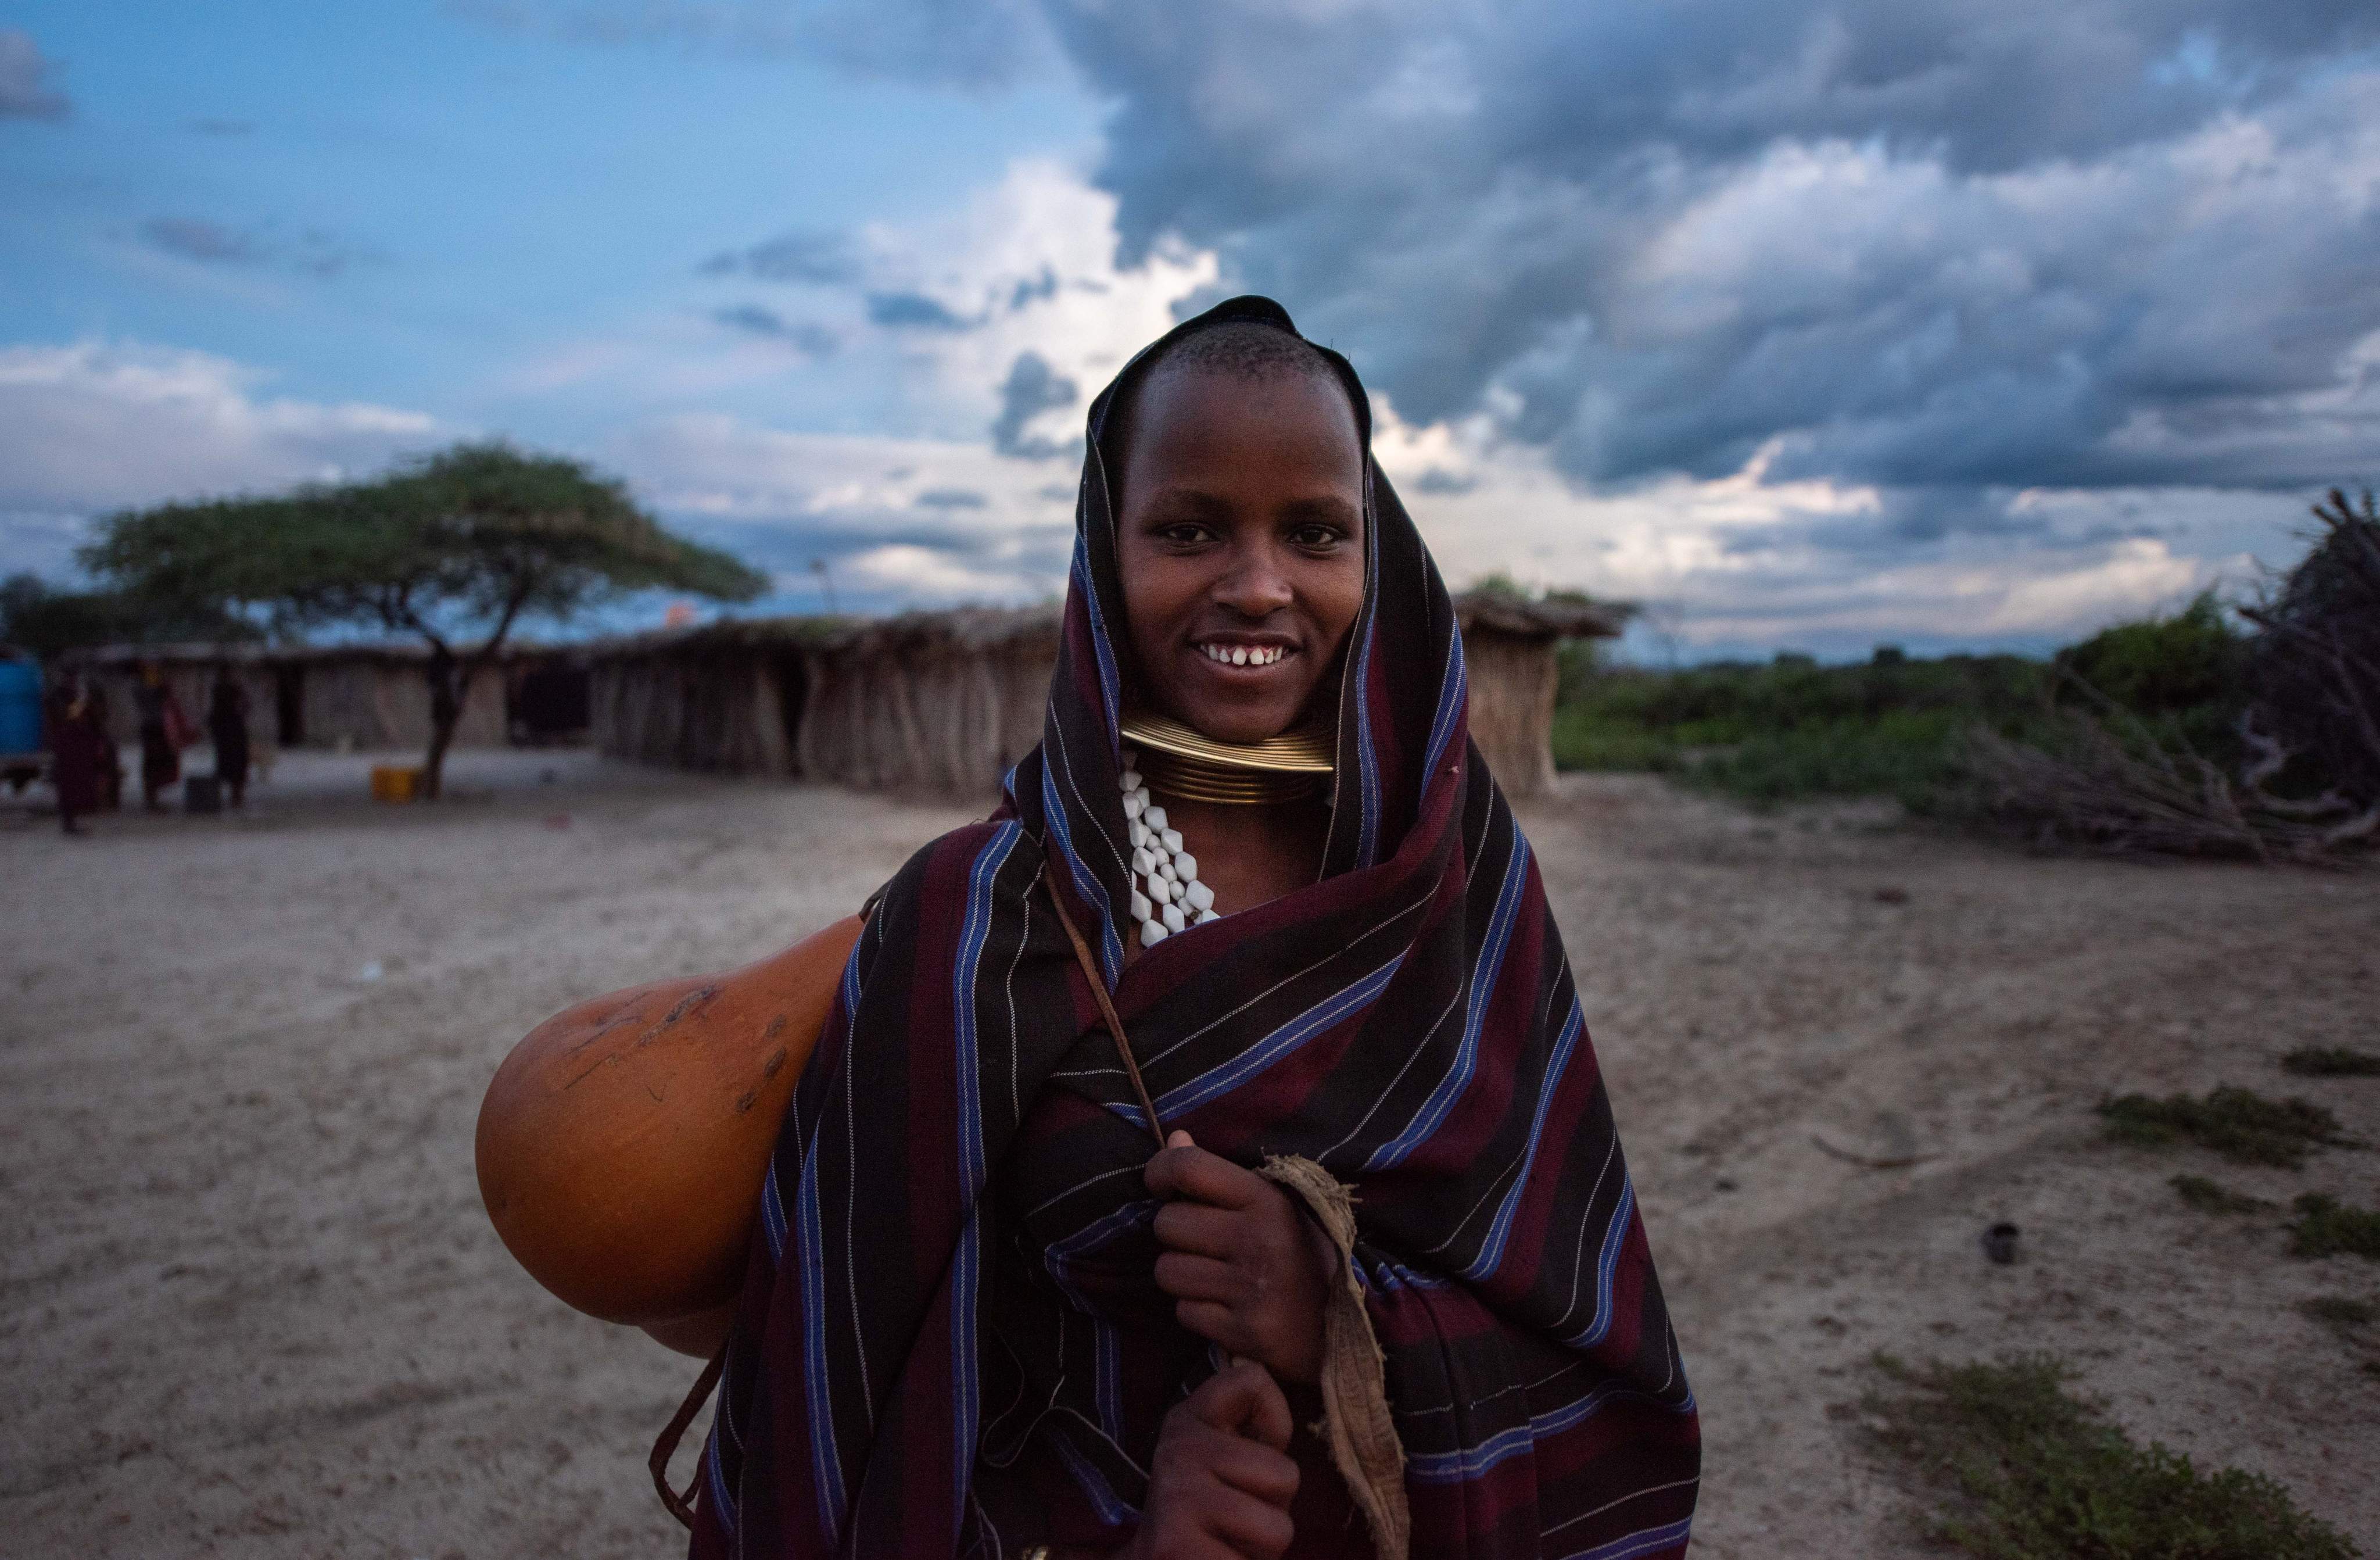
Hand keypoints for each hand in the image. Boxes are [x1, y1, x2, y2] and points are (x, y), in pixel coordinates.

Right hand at [1125, 1361, 1299, 1559]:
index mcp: (1188, 1419)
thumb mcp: (1225, 1462)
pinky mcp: (1176, 1548)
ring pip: (1278, 1529)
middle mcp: (1178, 1449)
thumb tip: (1278, 1435)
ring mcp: (1176, 1498)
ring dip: (1264, 1551)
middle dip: (1275, 1510)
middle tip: (1239, 1522)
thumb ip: (1253, 1436)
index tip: (1255, 1454)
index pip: (1252, 1381)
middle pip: (1285, 1475)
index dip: (1276, 1422)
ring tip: (1229, 1545)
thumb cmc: (1208, 1517)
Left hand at [1146, 1131, 1336, 1384]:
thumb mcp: (1272, 1206)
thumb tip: (1174, 1138)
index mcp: (1269, 1201)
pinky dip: (1196, 1311)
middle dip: (1176, 1235)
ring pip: (1167, 1271)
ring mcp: (1252, 1289)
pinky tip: (1224, 1308)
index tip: (1161, 1186)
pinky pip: (1184, 1312)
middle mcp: (1260, 1241)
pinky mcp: (1244, 1332)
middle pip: (1167, 1223)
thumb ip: (1219, 1174)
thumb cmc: (1298, 1257)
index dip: (1160, 1171)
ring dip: (1182, 1276)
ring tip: (1213, 1277)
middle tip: (1204, 1244)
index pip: (1189, 1168)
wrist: (1338, 1331)